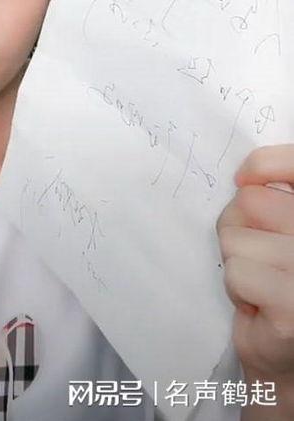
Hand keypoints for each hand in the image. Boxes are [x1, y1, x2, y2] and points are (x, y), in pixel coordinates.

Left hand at [216, 145, 293, 417]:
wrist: (288, 360)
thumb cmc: (278, 282)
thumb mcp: (275, 229)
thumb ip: (269, 195)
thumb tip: (244, 178)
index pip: (293, 163)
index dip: (264, 163)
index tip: (244, 176)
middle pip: (249, 201)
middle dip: (239, 228)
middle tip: (259, 258)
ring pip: (235, 238)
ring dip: (236, 262)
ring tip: (259, 283)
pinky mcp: (293, 307)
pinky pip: (236, 271)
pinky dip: (236, 288)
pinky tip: (257, 304)